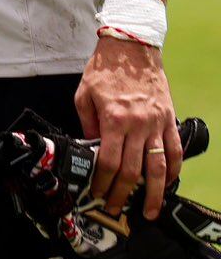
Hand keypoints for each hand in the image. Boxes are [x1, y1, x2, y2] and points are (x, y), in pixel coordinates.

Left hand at [78, 34, 179, 219]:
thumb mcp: (84, 94)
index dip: (104, 182)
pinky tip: (169, 183)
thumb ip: (87, 124)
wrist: (131, 48)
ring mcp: (156, 124)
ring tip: (150, 210)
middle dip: (124, 194)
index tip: (99, 194)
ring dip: (155, 192)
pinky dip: (174, 170)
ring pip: (159, 167)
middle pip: (132, 170)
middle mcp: (137, 125)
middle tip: (117, 209)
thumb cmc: (104, 69)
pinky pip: (174, 151)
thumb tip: (90, 148)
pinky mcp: (169, 120)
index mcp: (113, 119)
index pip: (108, 161)